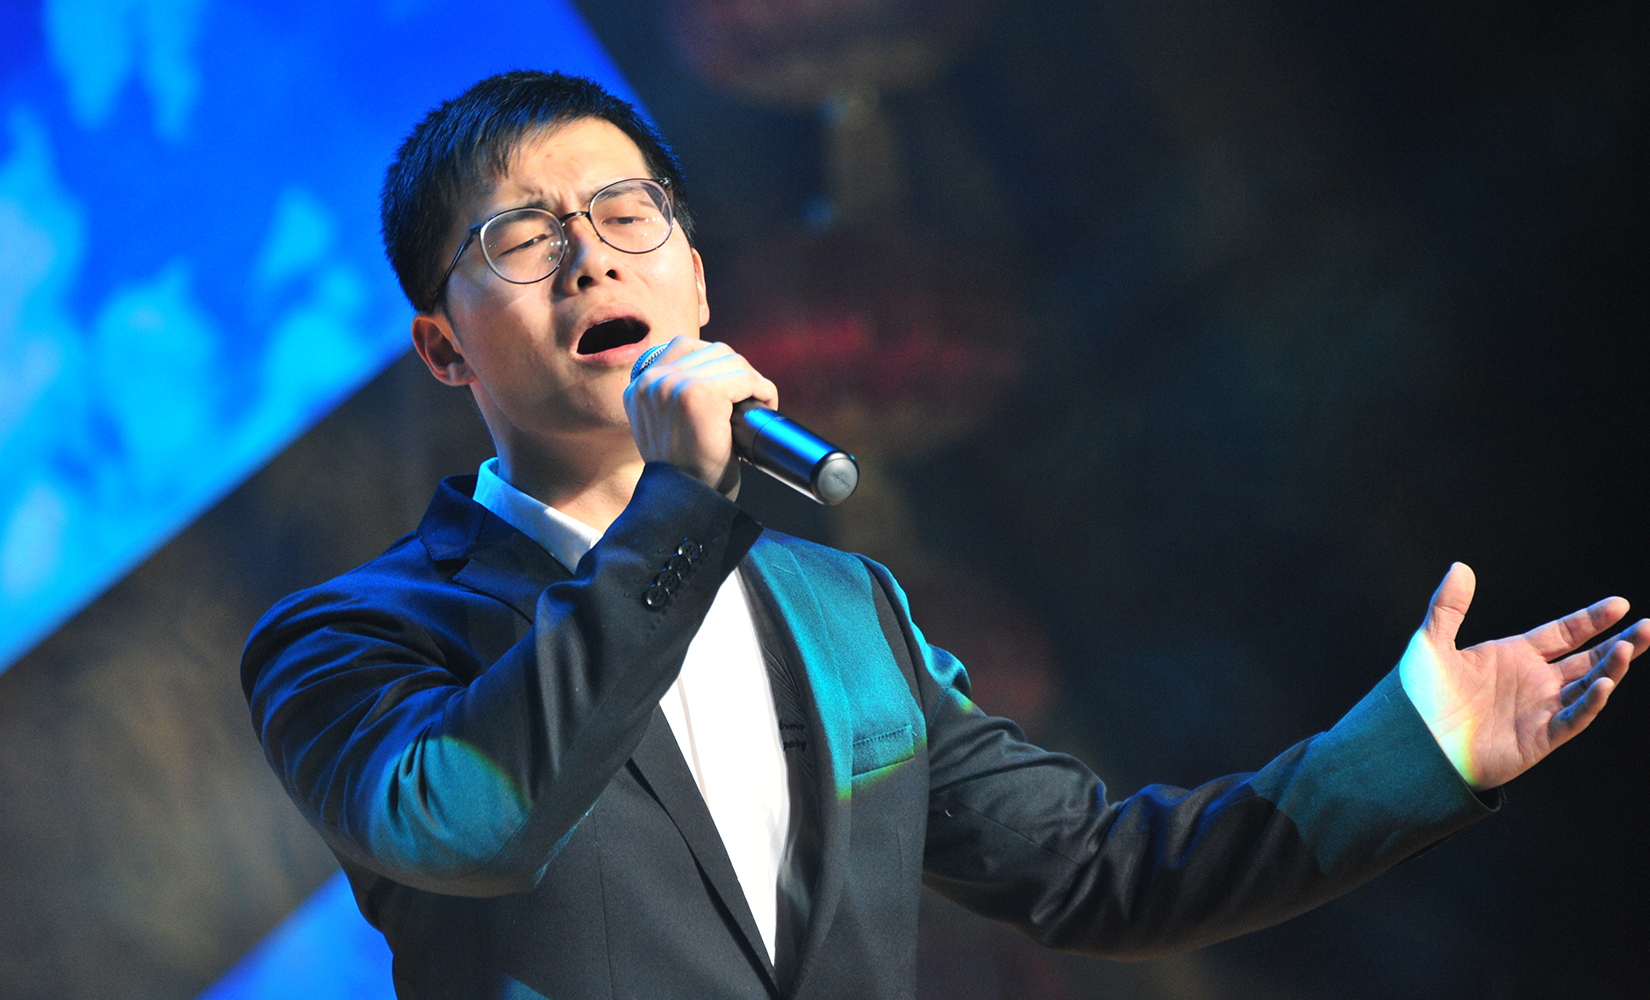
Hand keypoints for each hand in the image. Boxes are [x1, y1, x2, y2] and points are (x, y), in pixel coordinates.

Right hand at [623, 336, 778, 493]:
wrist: (685, 502)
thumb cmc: (686, 471)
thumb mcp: (665, 427)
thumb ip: (673, 398)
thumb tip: (714, 373)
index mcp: (639, 387)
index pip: (684, 347)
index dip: (716, 363)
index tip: (731, 388)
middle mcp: (650, 381)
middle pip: (711, 351)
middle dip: (738, 372)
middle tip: (750, 400)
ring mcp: (672, 385)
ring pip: (730, 360)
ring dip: (751, 381)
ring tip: (757, 403)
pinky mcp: (698, 394)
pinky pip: (743, 377)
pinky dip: (761, 389)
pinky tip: (764, 406)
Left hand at [1399, 562, 1646, 789]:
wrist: (1409, 744)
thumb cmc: (1416, 697)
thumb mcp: (1431, 644)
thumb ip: (1448, 606)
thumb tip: (1461, 566)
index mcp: (1513, 656)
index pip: (1564, 633)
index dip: (1592, 619)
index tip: (1621, 604)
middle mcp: (1533, 682)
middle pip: (1588, 659)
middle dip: (1621, 644)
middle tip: (1649, 626)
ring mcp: (1538, 710)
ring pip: (1588, 687)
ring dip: (1610, 669)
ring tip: (1629, 648)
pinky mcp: (1537, 739)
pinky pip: (1572, 719)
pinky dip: (1590, 702)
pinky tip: (1604, 683)